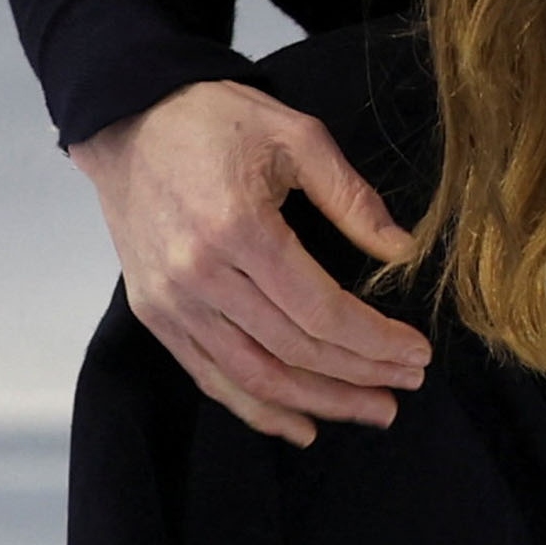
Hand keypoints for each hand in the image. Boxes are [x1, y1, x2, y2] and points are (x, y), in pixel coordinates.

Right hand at [69, 80, 430, 446]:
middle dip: (360, 376)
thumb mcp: (296, 136)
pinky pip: (211, 377)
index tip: (417, 352)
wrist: (129, 120)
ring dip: (319, 403)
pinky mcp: (156, 315)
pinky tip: (302, 424)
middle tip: (408, 384)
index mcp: (239, 229)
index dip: (375, 341)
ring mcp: (172, 302)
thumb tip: (401, 250)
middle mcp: (200, 276)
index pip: (321, 311)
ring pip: (255, 377)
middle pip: (293, 351)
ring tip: (372, 410)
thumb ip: (352, 198)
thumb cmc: (214, 120)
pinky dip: (258, 409)